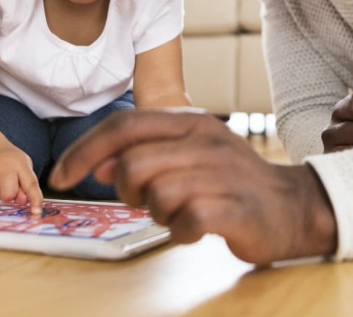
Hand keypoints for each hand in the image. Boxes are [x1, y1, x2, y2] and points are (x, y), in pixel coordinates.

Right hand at [0, 143, 43, 215]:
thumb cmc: (10, 162)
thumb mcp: (23, 169)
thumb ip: (26, 186)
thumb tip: (22, 202)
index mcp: (21, 165)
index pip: (31, 185)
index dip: (35, 199)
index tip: (36, 212)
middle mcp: (5, 165)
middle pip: (7, 195)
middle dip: (7, 196)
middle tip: (5, 187)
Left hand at [48, 111, 337, 264]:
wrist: (292, 206)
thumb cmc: (229, 181)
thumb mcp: (187, 156)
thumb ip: (143, 153)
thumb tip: (95, 166)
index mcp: (191, 121)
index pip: (124, 125)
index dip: (84, 150)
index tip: (60, 175)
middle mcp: (206, 140)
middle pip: (132, 164)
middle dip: (126, 192)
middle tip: (149, 200)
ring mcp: (223, 173)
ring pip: (155, 194)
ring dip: (158, 213)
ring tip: (180, 211)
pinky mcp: (236, 208)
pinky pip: (186, 220)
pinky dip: (182, 231)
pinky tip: (197, 228)